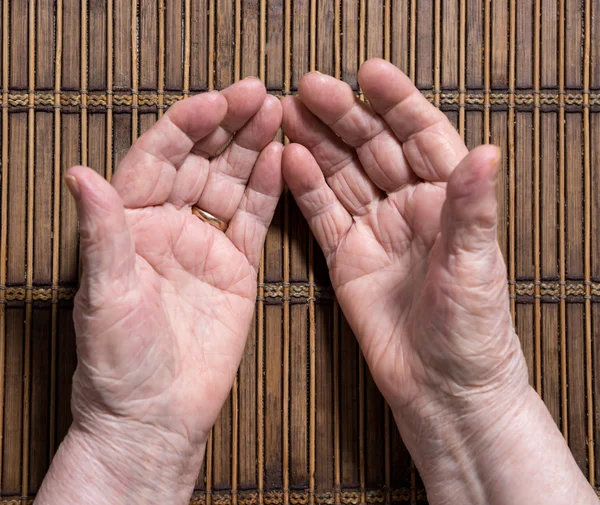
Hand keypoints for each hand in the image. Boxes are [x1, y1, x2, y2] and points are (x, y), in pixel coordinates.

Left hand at [37, 79, 282, 504]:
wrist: (156, 413)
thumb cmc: (119, 361)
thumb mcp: (105, 295)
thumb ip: (102, 233)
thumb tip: (79, 173)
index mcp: (129, 222)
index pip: (158, 156)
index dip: (186, 124)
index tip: (216, 102)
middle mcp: (167, 224)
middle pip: (200, 160)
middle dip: (228, 125)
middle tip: (259, 95)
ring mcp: (204, 243)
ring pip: (232, 182)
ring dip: (253, 148)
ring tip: (277, 116)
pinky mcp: (236, 266)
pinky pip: (255, 219)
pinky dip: (270, 190)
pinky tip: (284, 160)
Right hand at [281, 60, 596, 504]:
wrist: (442, 388)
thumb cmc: (472, 332)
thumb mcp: (476, 268)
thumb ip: (473, 209)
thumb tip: (485, 153)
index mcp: (449, 201)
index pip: (423, 136)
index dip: (398, 102)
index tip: (370, 74)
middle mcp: (411, 208)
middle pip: (375, 148)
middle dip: (344, 115)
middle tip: (310, 88)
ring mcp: (376, 230)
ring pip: (343, 174)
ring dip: (319, 143)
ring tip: (290, 113)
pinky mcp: (347, 256)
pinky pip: (324, 213)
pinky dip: (306, 187)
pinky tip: (290, 160)